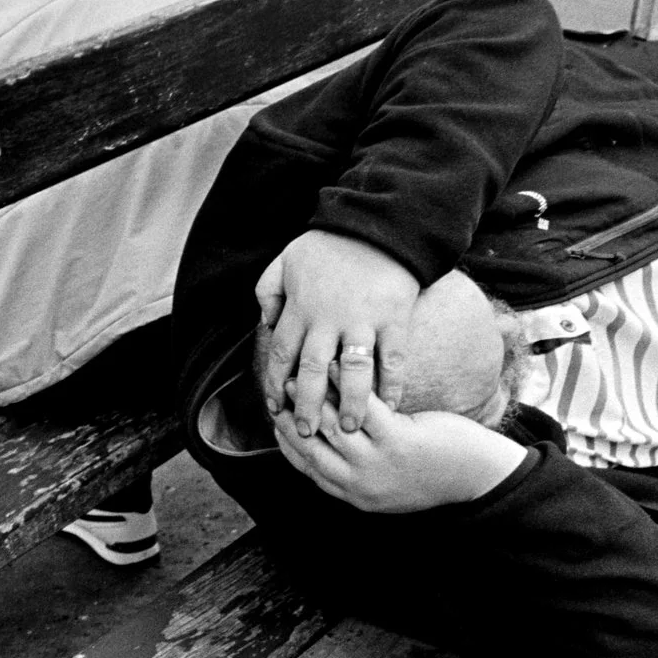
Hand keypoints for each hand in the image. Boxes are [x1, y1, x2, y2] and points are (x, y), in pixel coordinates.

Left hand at [254, 229, 419, 436]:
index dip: (276, 384)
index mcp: (300, 307)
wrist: (379, 223)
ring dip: (351, 403)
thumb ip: (269, 290)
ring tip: (350, 430)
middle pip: (314, 371)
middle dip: (308, 406)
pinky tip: (393, 406)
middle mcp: (328, 318)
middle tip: (307, 433)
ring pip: (353, 371)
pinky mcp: (394, 318)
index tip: (275, 409)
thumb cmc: (330, 243)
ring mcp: (363, 320)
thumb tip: (263, 322)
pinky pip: (394, 358)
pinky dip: (394, 384)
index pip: (281, 354)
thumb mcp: (287, 259)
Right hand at [274, 389, 528, 513]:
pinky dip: (343, 384)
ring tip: (299, 374)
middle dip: (290, 417)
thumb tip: (331, 450)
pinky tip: (332, 365)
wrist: (476, 477)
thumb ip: (358, 472)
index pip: (307, 467)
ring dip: (310, 397)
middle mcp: (361, 484)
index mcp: (354, 495)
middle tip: (279, 391)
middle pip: (311, 446)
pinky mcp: (397, 440)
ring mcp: (378, 463)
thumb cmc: (434, 474)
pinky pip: (360, 406)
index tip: (276, 419)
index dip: (287, 441)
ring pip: (330, 427)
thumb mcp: (388, 485)